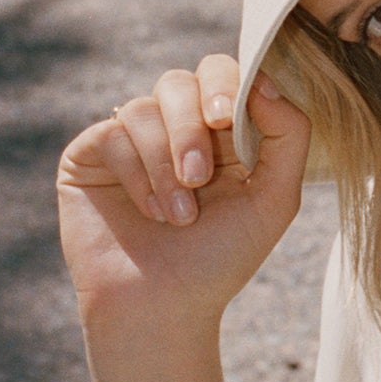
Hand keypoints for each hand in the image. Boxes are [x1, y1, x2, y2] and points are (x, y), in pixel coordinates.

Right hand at [57, 52, 310, 331]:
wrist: (163, 307)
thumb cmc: (220, 258)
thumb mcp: (275, 197)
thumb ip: (289, 134)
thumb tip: (263, 81)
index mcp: (220, 130)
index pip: (222, 74)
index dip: (226, 84)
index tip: (227, 118)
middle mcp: (174, 127)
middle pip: (180, 81)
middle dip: (191, 127)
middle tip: (200, 176)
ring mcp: (130, 138)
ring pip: (143, 109)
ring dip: (166, 163)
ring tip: (179, 216)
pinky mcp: (92, 154)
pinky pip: (112, 134)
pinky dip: (137, 174)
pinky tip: (151, 213)